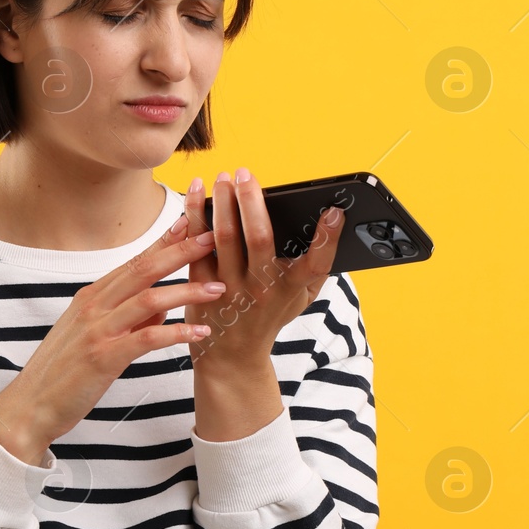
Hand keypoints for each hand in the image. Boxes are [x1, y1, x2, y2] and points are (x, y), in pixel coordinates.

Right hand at [0, 214, 225, 463]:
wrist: (31, 405)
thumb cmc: (63, 372)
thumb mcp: (92, 335)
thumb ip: (127, 318)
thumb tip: (161, 311)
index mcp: (92, 296)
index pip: (134, 260)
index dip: (164, 240)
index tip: (191, 222)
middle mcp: (94, 306)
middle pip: (144, 269)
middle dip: (181, 251)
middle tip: (213, 239)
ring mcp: (97, 330)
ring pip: (150, 299)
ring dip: (187, 291)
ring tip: (218, 289)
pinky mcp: (103, 357)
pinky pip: (147, 338)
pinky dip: (177, 333)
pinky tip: (199, 332)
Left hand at [182, 167, 344, 373]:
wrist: (232, 355)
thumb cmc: (270, 315)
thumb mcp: (300, 296)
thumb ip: (316, 263)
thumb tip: (331, 219)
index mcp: (291, 289)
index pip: (316, 264)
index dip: (328, 237)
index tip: (334, 211)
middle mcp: (261, 288)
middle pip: (259, 239)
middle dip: (252, 201)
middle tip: (246, 173)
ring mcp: (229, 288)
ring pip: (224, 238)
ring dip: (222, 202)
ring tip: (222, 177)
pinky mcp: (200, 285)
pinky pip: (196, 244)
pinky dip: (194, 215)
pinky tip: (194, 192)